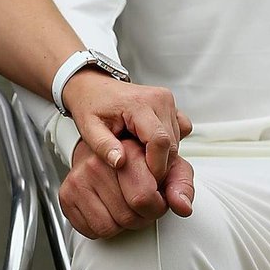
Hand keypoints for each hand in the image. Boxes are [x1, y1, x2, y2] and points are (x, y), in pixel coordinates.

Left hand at [59, 70, 191, 183]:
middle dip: (159, 165)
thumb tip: (119, 162)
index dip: (155, 166)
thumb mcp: (88, 128)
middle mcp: (159, 99)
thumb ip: (103, 146)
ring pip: (177, 141)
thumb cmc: (90, 106)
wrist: (94, 88)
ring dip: (163, 156)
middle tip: (140, 176)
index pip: (159, 141)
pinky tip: (149, 147)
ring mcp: (168, 102)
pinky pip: (181, 131)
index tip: (144, 181)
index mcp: (139, 103)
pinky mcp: (171, 106)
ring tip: (139, 159)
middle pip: (171, 144)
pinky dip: (169, 145)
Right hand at [59, 135, 193, 239]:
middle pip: (128, 217)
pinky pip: (92, 231)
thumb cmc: (141, 163)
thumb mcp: (170, 168)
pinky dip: (105, 227)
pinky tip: (110, 210)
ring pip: (110, 227)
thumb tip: (183, 207)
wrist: (109, 154)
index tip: (157, 199)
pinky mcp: (66, 196)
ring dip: (123, 224)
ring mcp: (79, 179)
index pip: (144, 198)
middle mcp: (97, 163)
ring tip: (126, 206)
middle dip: (142, 218)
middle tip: (142, 205)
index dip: (157, 207)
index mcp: (126, 151)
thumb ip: (181, 186)